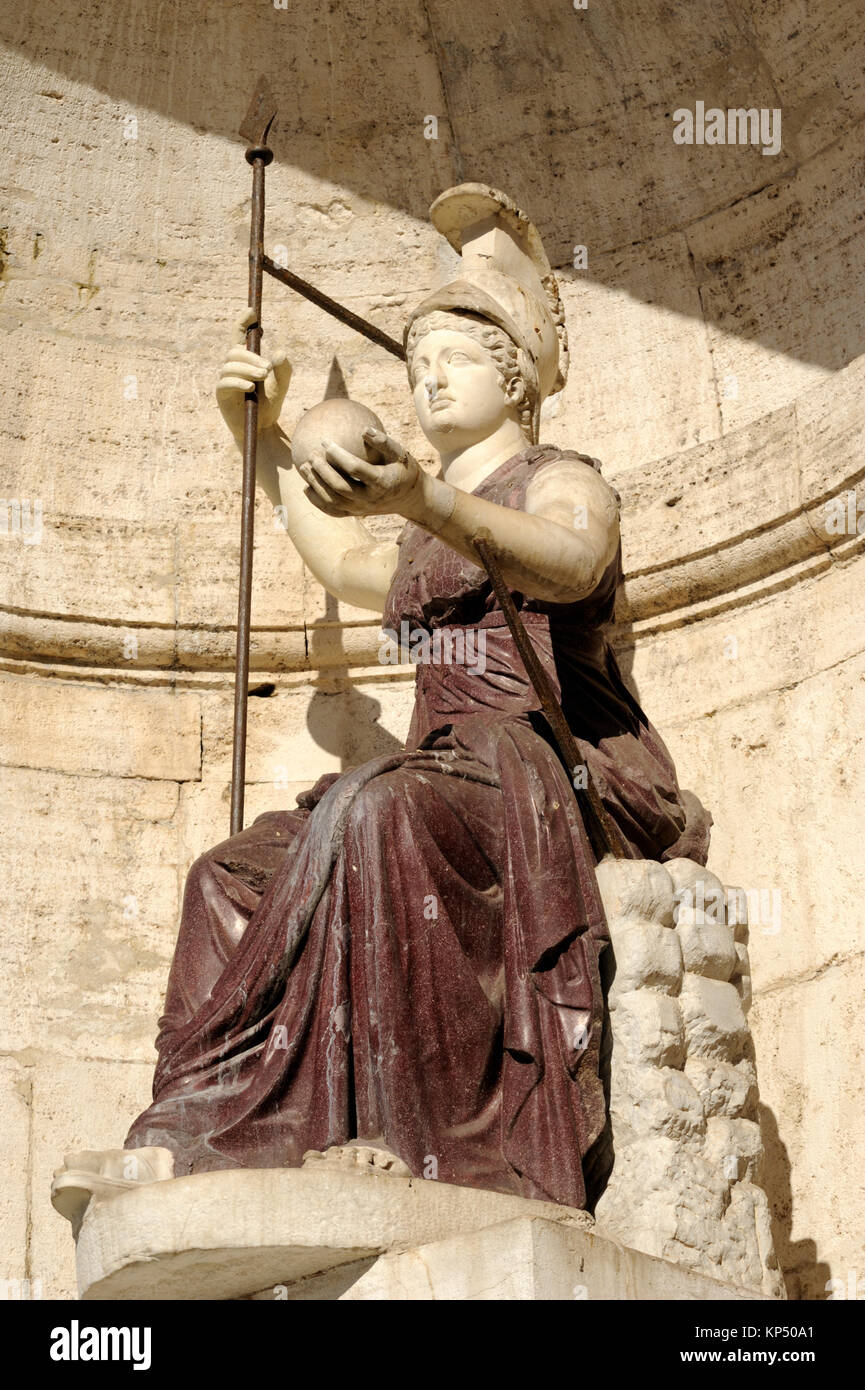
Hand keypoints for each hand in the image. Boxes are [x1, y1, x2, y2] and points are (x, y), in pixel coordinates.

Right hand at [216, 308, 291, 443]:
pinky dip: (238, 382)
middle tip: (269, 368)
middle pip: (234, 351)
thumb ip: (284, 368)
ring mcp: (225, 381)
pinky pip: (224, 383)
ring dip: (247, 368)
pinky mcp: (221, 395)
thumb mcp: (282, 384)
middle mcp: (232, 367)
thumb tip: (279, 353)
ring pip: (229, 365)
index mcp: (245, 360)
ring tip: (263, 376)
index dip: (242, 321)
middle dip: (252, 356)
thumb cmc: (270, 404)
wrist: (263, 429)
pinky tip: (250, 387)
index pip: (238, 335)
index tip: (252, 311)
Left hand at [298, 429, 423, 518]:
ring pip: (333, 502)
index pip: (355, 469)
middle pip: (340, 487)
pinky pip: (333, 511)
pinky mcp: (355, 514)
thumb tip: (364, 429)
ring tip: (303, 467)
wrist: (410, 499)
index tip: (325, 441)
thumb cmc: (403, 470)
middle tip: (311, 455)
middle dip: (322, 471)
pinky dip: (317, 501)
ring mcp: (361, 510)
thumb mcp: (401, 453)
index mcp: (382, 483)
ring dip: (316, 485)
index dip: (338, 455)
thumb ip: (384, 442)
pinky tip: (307, 487)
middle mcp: (370, 499)